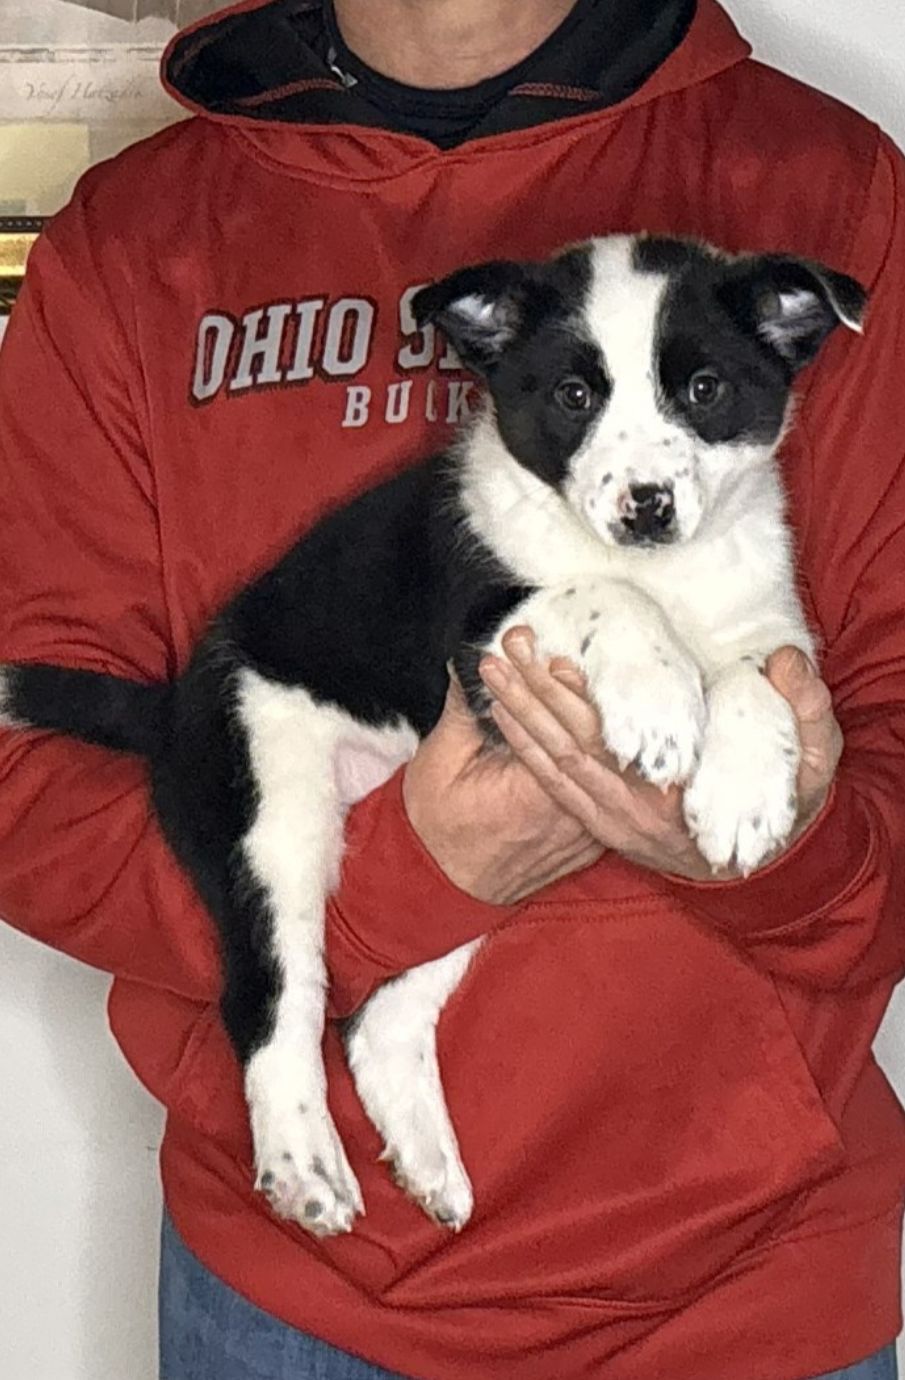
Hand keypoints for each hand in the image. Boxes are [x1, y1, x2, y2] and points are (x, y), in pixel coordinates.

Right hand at [402, 673, 603, 904]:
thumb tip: (469, 665)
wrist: (441, 884)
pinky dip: (595, 766)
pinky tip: (583, 736)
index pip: (559, 726)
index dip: (548, 683)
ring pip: (600, 768)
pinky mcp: (588, 843)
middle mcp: (569, 815)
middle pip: (588, 741)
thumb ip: (463, 712)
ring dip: (585, 728)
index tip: (532, 650)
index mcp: (535, 795)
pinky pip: (600, 795)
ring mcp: (584, 833)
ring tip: (566, 689)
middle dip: (568, 694)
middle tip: (553, 660)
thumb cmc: (435, 824)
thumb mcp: (439, 761)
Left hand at [480, 632, 841, 880]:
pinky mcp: (600, 823)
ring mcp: (613, 822)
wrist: (766, 872)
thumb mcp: (816, 764)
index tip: (560, 662)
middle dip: (536, 695)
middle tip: (510, 644)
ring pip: (554, 765)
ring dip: (519, 715)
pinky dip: (524, 747)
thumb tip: (784, 662)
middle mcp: (635, 813)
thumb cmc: (787, 808)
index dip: (587, 705)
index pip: (621, 747)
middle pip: (572, 749)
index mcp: (680, 798)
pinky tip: (503, 712)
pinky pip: (552, 784)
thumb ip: (807, 711)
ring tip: (492, 667)